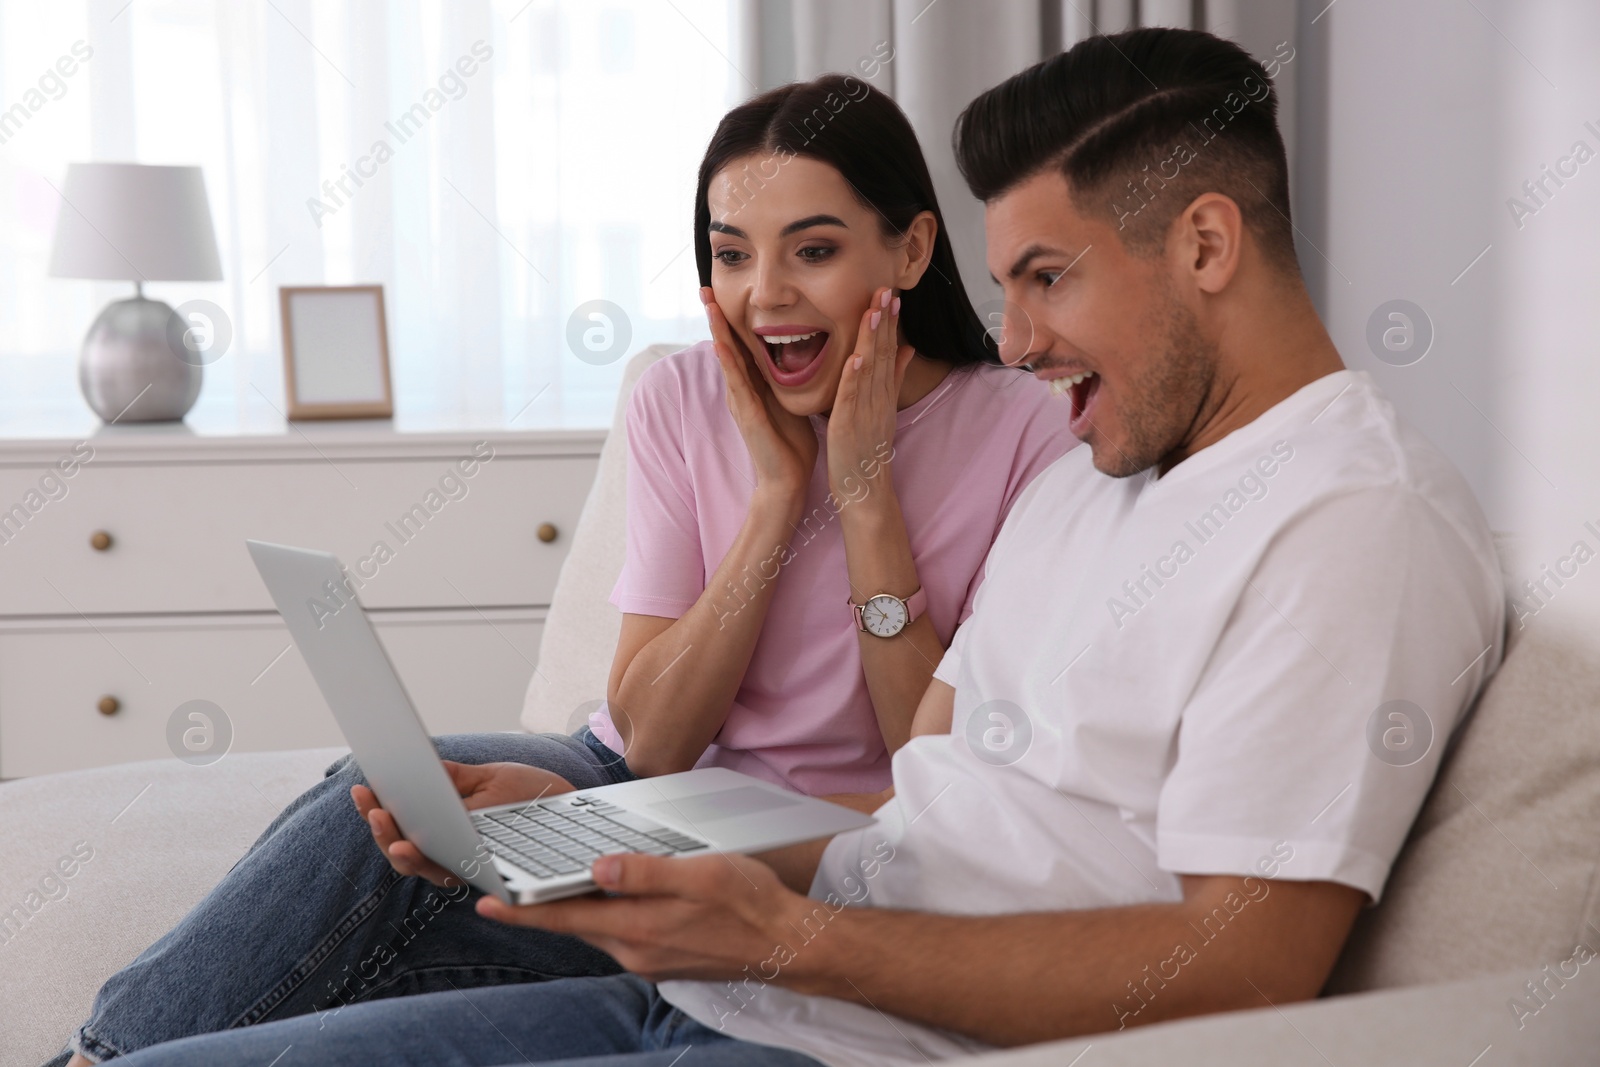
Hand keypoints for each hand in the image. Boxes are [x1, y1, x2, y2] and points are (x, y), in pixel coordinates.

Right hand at [351, 760, 574, 887]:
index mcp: (443, 826)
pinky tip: (423, 849)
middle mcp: (450, 852)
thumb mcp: (487, 778)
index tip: (360, 790)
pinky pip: (457, 875)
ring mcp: (467, 867)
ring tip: (390, 834)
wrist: (573, 807)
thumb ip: (451, 778)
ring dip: (402, 853)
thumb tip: (412, 764)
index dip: (375, 811)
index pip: (399, 824)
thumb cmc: (529, 793)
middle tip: (372, 810)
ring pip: (425, 868)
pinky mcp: (489, 876)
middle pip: (404, 851)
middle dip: (382, 833)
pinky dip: (436, 865)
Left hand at [475, 851, 820, 983]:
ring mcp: (650, 961)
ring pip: (600, 931)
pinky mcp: (664, 962)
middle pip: (577, 926)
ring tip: (556, 889)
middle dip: (543, 908)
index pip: (566, 919)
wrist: (789, 945)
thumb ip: (646, 872)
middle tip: (509, 886)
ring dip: (578, 912)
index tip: (487, 902)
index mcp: (640, 927)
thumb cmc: (751, 904)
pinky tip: (612, 901)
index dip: (523, 910)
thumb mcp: (701, 873)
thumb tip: (597, 867)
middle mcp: (637, 951)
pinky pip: (623, 937)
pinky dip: (607, 919)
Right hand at [702, 287, 818, 504]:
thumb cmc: (792, 444)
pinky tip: (720, 345)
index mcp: (754, 385)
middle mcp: (742, 390)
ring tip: (708, 304)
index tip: (724, 292)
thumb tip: (805, 357)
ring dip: (716, 331)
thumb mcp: (792, 401)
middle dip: (716, 317)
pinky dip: (728, 363)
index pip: (741, 344)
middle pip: (726, 345)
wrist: (788, 481)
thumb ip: (791, 381)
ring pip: (726, 359)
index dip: (732, 318)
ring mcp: (741, 402)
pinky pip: (736, 384)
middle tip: (705, 287)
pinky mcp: (747, 415)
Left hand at [827, 287, 912, 507]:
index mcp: (882, 394)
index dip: (889, 322)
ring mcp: (865, 412)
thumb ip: (894, 378)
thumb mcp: (883, 410)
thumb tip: (907, 348)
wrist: (865, 491)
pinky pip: (853, 398)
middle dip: (884, 321)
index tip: (890, 294)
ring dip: (873, 340)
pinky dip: (855, 377)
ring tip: (874, 311)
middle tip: (886, 289)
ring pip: (871, 370)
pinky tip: (856, 357)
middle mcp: (877, 399)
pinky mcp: (848, 426)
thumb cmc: (868, 451)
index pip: (889, 351)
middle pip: (883, 354)